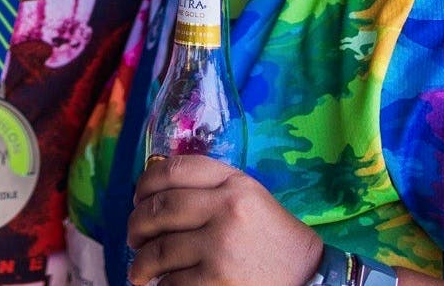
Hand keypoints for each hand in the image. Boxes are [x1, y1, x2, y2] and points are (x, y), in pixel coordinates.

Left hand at [127, 155, 320, 285]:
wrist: (309, 278)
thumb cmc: (274, 241)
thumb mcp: (251, 200)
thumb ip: (212, 191)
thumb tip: (155, 195)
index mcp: (235, 184)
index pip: (175, 169)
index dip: (146, 183)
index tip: (138, 197)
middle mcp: (226, 209)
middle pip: (159, 208)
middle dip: (137, 225)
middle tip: (134, 236)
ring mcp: (220, 245)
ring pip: (159, 249)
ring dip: (141, 262)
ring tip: (140, 269)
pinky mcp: (216, 279)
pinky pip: (171, 281)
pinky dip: (162, 285)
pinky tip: (165, 285)